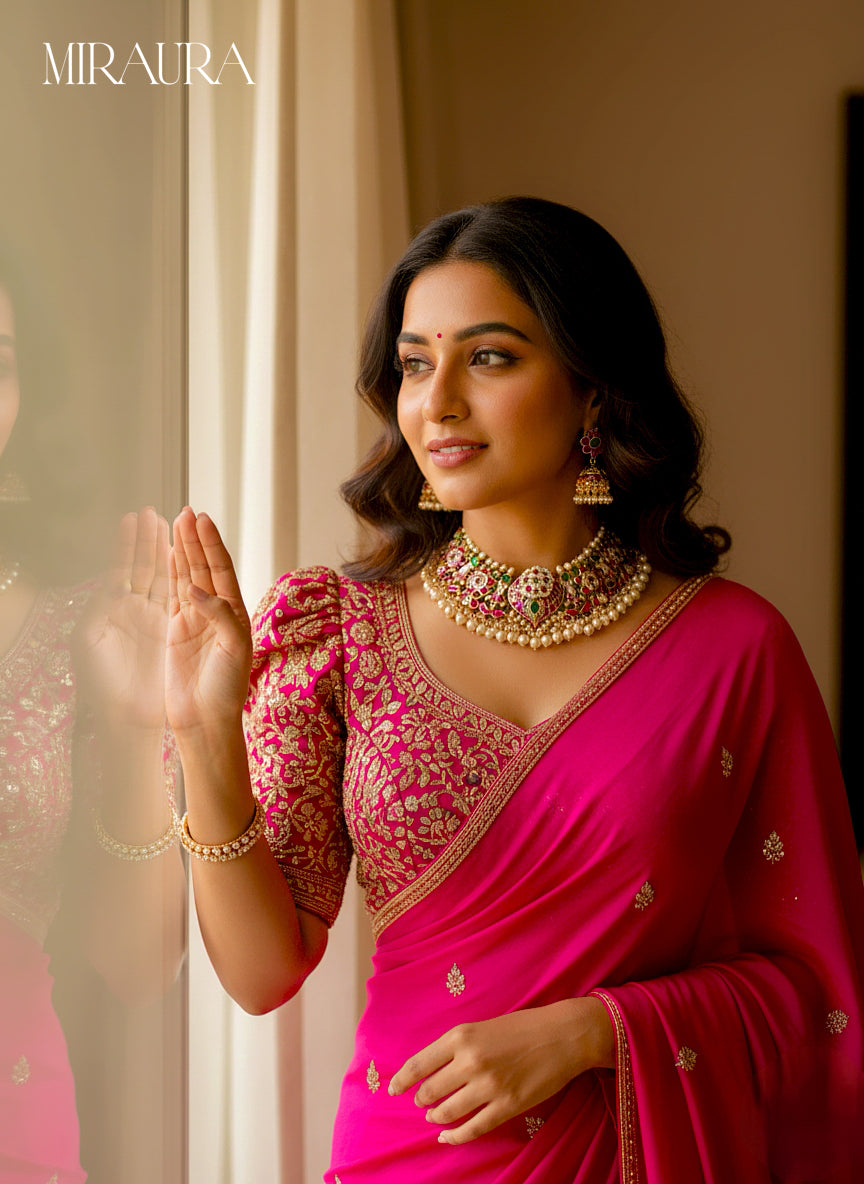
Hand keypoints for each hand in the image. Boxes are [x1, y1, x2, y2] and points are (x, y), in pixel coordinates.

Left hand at [73, 506, 169, 732]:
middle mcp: (133, 611)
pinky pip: (180, 598)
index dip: (128, 543)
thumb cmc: (102, 683)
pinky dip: (182, 577)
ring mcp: (155, 620)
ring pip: (163, 577)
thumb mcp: (89, 639)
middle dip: (149, 539)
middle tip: (153, 512)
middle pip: (144, 566)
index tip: (133, 518)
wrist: (126, 717)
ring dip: (166, 551)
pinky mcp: (175, 632)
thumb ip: (100, 604)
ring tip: (170, 524)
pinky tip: (185, 560)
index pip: (122, 567)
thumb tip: (112, 580)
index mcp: (110, 608)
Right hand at [166, 507, 252, 733]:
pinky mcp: (176, 631)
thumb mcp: (234, 649)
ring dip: (182, 550)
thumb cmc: (226, 688)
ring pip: (187, 576)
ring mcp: (195, 620)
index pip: (222, 570)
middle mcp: (217, 613)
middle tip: (186, 511)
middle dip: (196, 540)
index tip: (203, 520)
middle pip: (204, 567)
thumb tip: (196, 589)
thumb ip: (219, 616)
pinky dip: (170, 573)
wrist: (206, 719)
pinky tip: (168, 555)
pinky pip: (172, 595)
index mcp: (235, 613)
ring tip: (175, 523)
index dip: (212, 545)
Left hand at [388, 997, 613, 1145]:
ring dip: (436, 1117)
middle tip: (421, 1102)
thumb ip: (456, 1047)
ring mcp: (488, 1086)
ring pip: (448, 1111)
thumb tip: (432, 1070)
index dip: (402, 1080)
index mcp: (461, 1036)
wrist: (562, 1035)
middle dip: (421, 1100)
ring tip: (434, 1117)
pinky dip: (455, 1136)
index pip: (419, 1064)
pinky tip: (448, 1136)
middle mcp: (470, 1061)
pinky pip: (472, 1128)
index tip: (392, 1090)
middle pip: (430, 1090)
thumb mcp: (482, 1027)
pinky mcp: (507, 1106)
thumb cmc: (522, 1027)